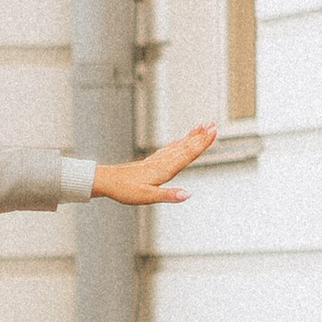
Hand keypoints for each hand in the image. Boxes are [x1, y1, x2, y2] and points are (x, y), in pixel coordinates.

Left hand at [91, 125, 214, 207]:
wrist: (107, 181)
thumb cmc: (125, 190)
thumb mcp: (147, 197)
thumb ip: (169, 195)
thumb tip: (188, 194)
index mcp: (164, 169)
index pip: (188, 154)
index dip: (202, 143)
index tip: (213, 132)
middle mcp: (163, 161)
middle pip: (185, 146)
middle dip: (200, 136)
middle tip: (213, 124)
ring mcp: (157, 160)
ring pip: (178, 145)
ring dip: (191, 136)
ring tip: (201, 126)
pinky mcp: (152, 161)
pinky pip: (170, 149)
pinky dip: (179, 142)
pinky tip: (181, 140)